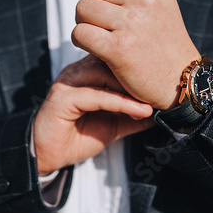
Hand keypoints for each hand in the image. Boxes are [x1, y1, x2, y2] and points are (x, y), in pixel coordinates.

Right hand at [33, 55, 153, 176]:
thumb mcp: (115, 123)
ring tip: (151, 101)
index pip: (115, 56)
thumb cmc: (79, 136)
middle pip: (110, 59)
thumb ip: (134, 115)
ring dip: (131, 87)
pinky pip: (97, 96)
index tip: (163, 81)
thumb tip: (162, 111)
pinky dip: (120, 102)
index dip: (139, 66)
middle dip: (137, 73)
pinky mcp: (63, 99)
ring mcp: (68, 83)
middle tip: (160, 89)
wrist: (49, 156)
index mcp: (86, 71)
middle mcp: (76, 72)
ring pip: (104, 74)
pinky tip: (139, 110)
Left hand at [72, 0, 200, 109]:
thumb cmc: (163, 43)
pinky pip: (79, 32)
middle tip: (103, 26)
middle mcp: (145, 0)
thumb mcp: (156, 6)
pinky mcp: (118, 49)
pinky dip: (80, 41)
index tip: (112, 9)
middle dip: (91, 7)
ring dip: (84, 23)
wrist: (182, 81)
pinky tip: (94, 48)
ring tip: (99, 36)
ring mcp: (132, 24)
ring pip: (82, 8)